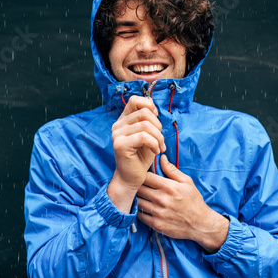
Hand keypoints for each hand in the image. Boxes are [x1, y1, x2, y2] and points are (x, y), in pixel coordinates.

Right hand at [108, 96, 165, 212]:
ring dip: (158, 137)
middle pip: (144, 112)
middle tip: (160, 140)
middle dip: (158, 126)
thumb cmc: (141, 157)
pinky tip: (156, 152)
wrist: (132, 178)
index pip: (135, 100)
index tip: (156, 122)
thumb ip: (149, 120)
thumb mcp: (148, 135)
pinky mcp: (120, 145)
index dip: (149, 106)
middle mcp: (117, 125)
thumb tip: (153, 107)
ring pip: (146, 125)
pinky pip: (144, 137)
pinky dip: (155, 143)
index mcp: (123, 120)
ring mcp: (117, 135)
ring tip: (160, 147)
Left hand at [137, 155, 228, 252]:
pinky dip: (139, 210)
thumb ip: (172, 170)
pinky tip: (144, 207)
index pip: (146, 177)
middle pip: (139, 189)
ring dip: (138, 198)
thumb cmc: (194, 201)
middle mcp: (162, 199)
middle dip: (137, 186)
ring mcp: (158, 213)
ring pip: (138, 202)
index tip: (144, 177)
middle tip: (139, 186)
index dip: (142, 175)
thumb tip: (161, 157)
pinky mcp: (156, 224)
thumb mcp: (187, 182)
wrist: (200, 224)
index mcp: (169, 187)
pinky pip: (140, 215)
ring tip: (141, 196)